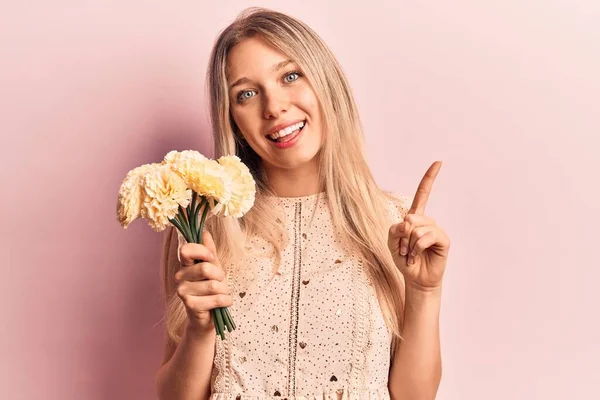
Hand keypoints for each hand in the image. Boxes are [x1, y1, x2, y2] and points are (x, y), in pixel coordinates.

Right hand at [175, 230, 232, 333]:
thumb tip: (205, 232)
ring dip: (224, 290)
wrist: (209, 317)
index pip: (186, 249)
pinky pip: (216, 298)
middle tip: (220, 282)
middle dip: (220, 276)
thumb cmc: (211, 290)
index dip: (202, 251)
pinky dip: (225, 301)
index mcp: (185, 264)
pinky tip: (223, 303)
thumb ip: (210, 251)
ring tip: (221, 294)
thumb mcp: (214, 267)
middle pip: (205, 268)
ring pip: (213, 285)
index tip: (211, 257)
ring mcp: (183, 291)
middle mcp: (180, 276)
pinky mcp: (190, 305)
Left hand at [388, 161, 450, 291]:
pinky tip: (418, 255)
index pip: (423, 194)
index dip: (430, 178)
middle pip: (411, 218)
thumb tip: (409, 222)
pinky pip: (426, 237)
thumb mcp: (391, 243)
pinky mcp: (443, 240)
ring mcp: (436, 229)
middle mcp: (427, 221)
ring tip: (411, 254)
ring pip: (417, 229)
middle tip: (404, 250)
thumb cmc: (404, 259)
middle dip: (402, 237)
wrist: (415, 278)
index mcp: (414, 218)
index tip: (439, 162)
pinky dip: (417, 247)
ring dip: (409, 245)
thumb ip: (394, 229)